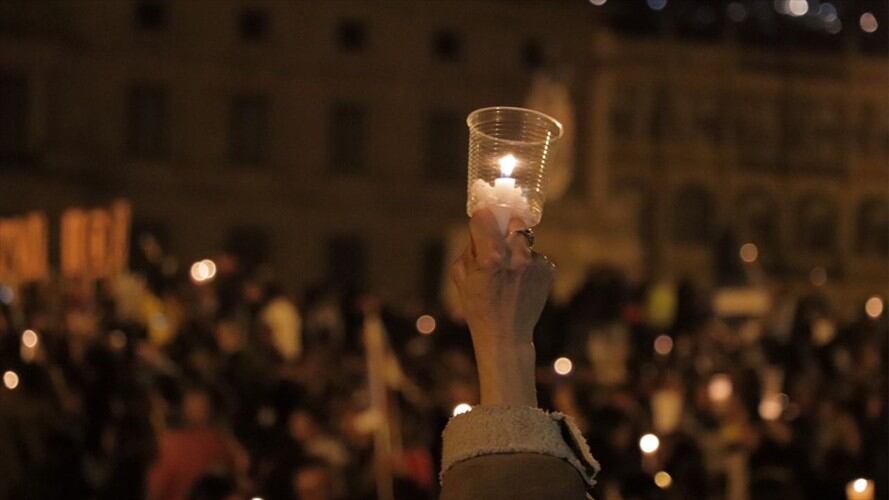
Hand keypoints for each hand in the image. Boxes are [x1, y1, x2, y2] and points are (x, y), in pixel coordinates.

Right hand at [451, 209, 555, 405]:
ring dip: (516, 248)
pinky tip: (521, 282)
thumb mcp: (461, 276)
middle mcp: (516, 256)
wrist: (506, 336)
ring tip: (510, 272)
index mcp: (491, 257)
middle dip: (504, 228)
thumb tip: (480, 230)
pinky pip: (535, 255)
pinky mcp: (548, 269)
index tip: (480, 223)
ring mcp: (536, 262)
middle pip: (512, 221)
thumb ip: (470, 249)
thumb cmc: (478, 307)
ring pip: (524, 239)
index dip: (480, 220)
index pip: (485, 216)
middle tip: (498, 241)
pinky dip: (527, 263)